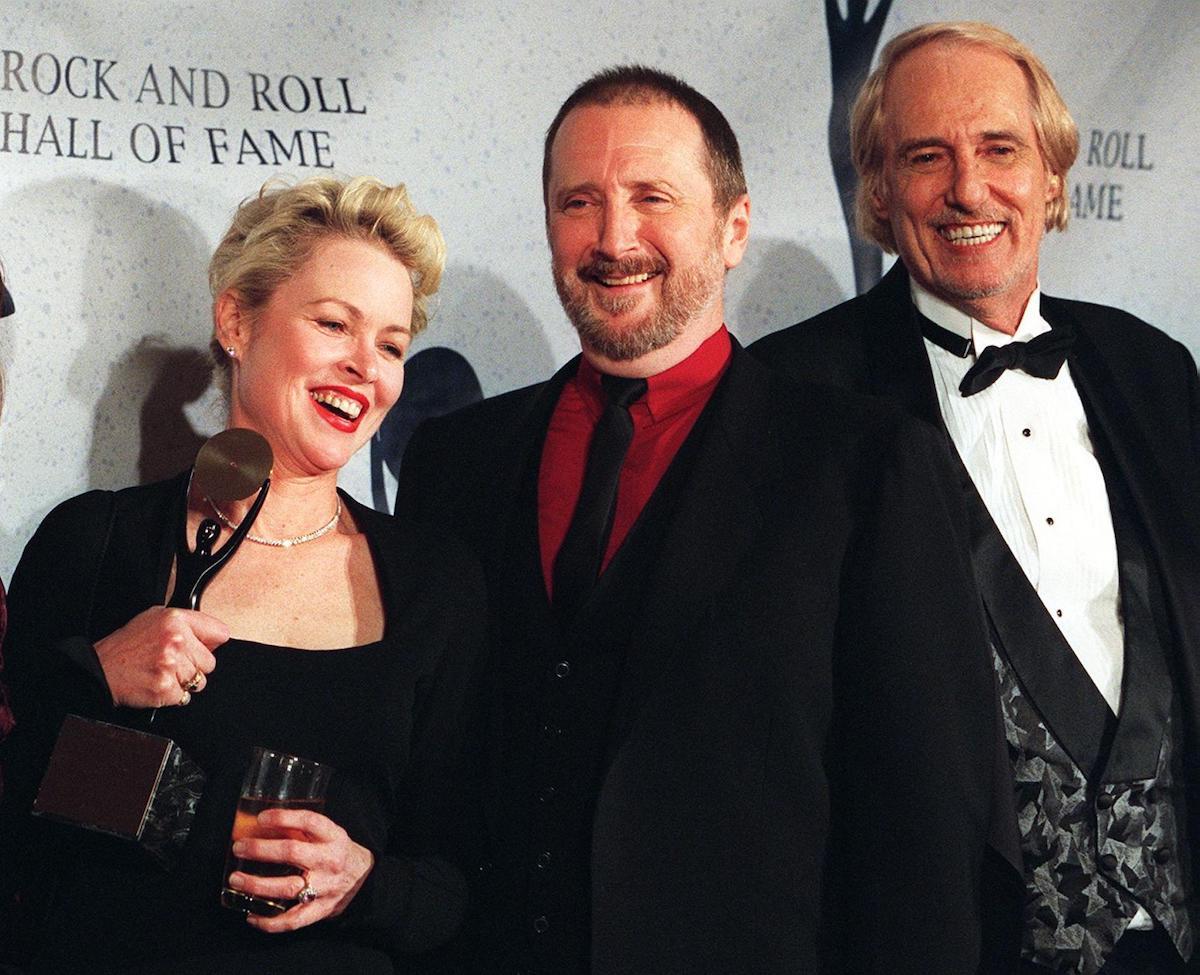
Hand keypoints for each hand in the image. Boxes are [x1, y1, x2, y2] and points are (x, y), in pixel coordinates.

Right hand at [93, 606, 228, 707]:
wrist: (99, 669)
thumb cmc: (126, 646)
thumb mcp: (155, 618)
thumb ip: (187, 623)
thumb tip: (215, 636)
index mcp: (176, 620)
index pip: (220, 633)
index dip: (211, 643)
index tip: (202, 647)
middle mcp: (176, 640)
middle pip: (210, 662)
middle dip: (195, 665)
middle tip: (172, 663)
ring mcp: (171, 665)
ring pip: (199, 681)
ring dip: (184, 682)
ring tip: (162, 673)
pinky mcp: (165, 687)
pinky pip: (185, 697)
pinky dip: (173, 695)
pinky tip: (156, 683)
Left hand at [226, 808, 374, 931]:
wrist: (366, 881)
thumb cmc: (339, 853)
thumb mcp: (330, 835)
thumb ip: (303, 831)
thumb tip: (264, 825)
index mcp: (334, 837)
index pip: (309, 822)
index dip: (283, 818)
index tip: (261, 818)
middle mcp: (330, 861)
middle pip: (291, 853)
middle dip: (260, 850)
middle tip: (239, 847)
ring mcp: (325, 888)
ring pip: (287, 888)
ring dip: (256, 884)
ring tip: (236, 879)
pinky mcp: (320, 910)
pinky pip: (292, 920)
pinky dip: (269, 922)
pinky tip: (251, 915)